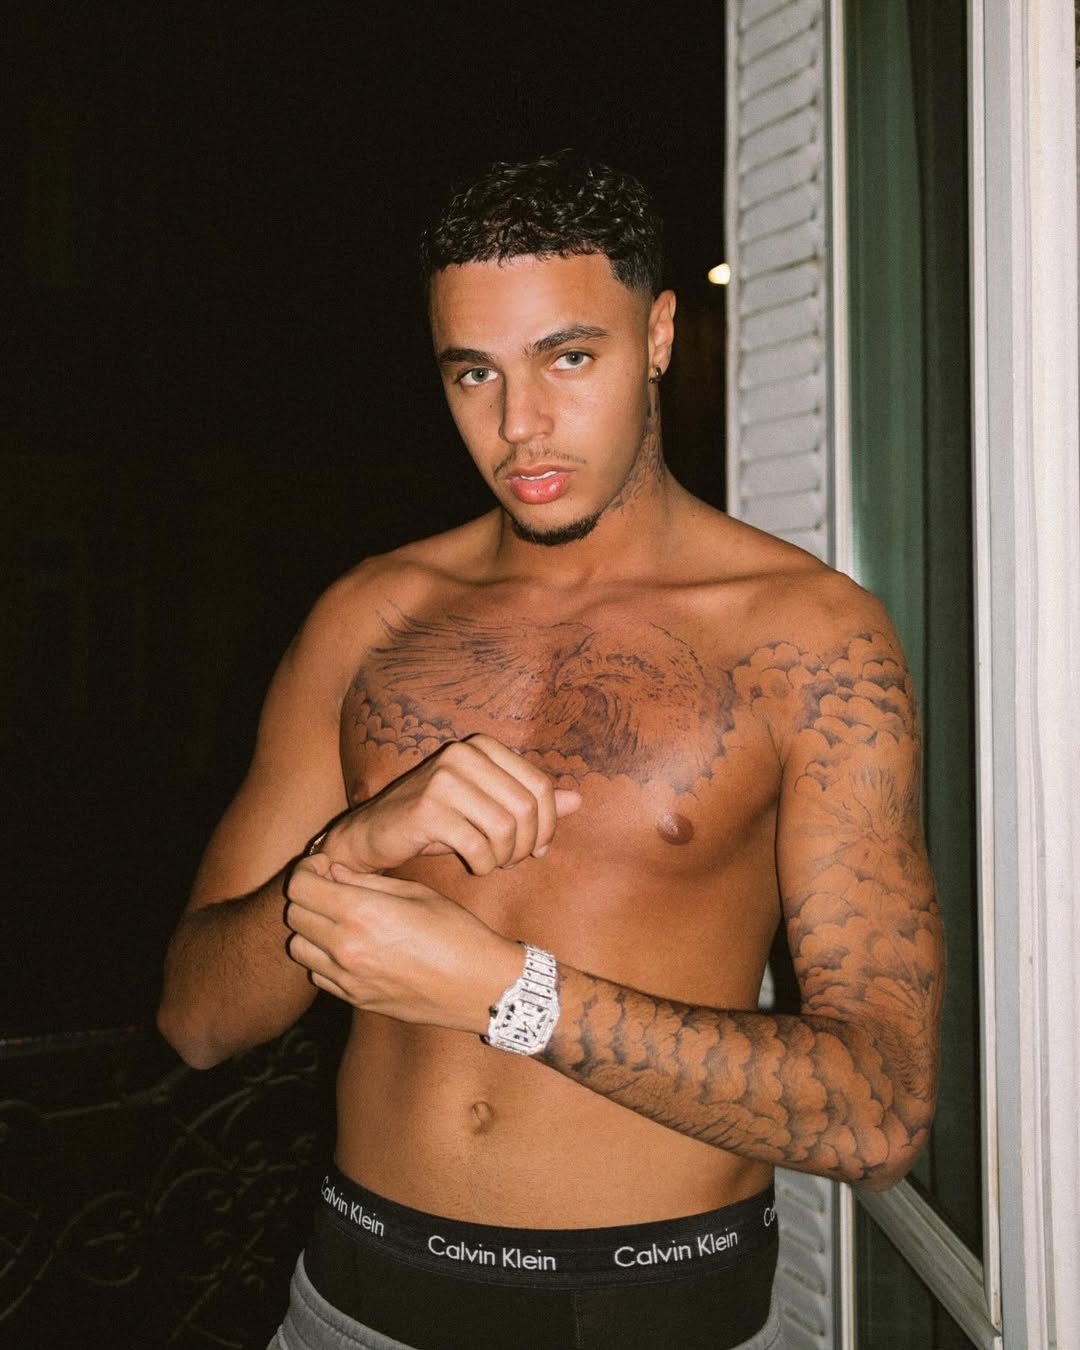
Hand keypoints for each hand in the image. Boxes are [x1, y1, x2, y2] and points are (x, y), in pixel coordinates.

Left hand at [283, 856, 522, 1032]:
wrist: (481, 987)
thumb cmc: (457, 932)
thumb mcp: (416, 893)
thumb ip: (367, 883)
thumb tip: (333, 873)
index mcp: (363, 913)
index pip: (300, 887)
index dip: (306, 871)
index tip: (323, 868)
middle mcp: (347, 947)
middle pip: (293, 915)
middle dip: (308, 896)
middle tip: (331, 890)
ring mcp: (348, 978)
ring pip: (297, 947)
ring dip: (311, 929)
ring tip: (338, 920)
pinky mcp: (355, 1000)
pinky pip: (317, 974)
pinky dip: (323, 958)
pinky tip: (351, 948)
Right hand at [325, 734, 581, 874]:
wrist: (374, 834)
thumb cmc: (436, 821)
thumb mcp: (487, 808)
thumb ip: (529, 803)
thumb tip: (578, 802)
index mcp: (482, 747)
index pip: (540, 786)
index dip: (548, 824)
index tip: (537, 849)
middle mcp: (463, 754)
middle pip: (527, 807)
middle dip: (526, 844)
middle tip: (512, 861)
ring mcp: (444, 778)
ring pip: (505, 828)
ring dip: (505, 856)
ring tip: (492, 863)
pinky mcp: (428, 808)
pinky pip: (478, 845)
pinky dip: (483, 864)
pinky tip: (474, 866)